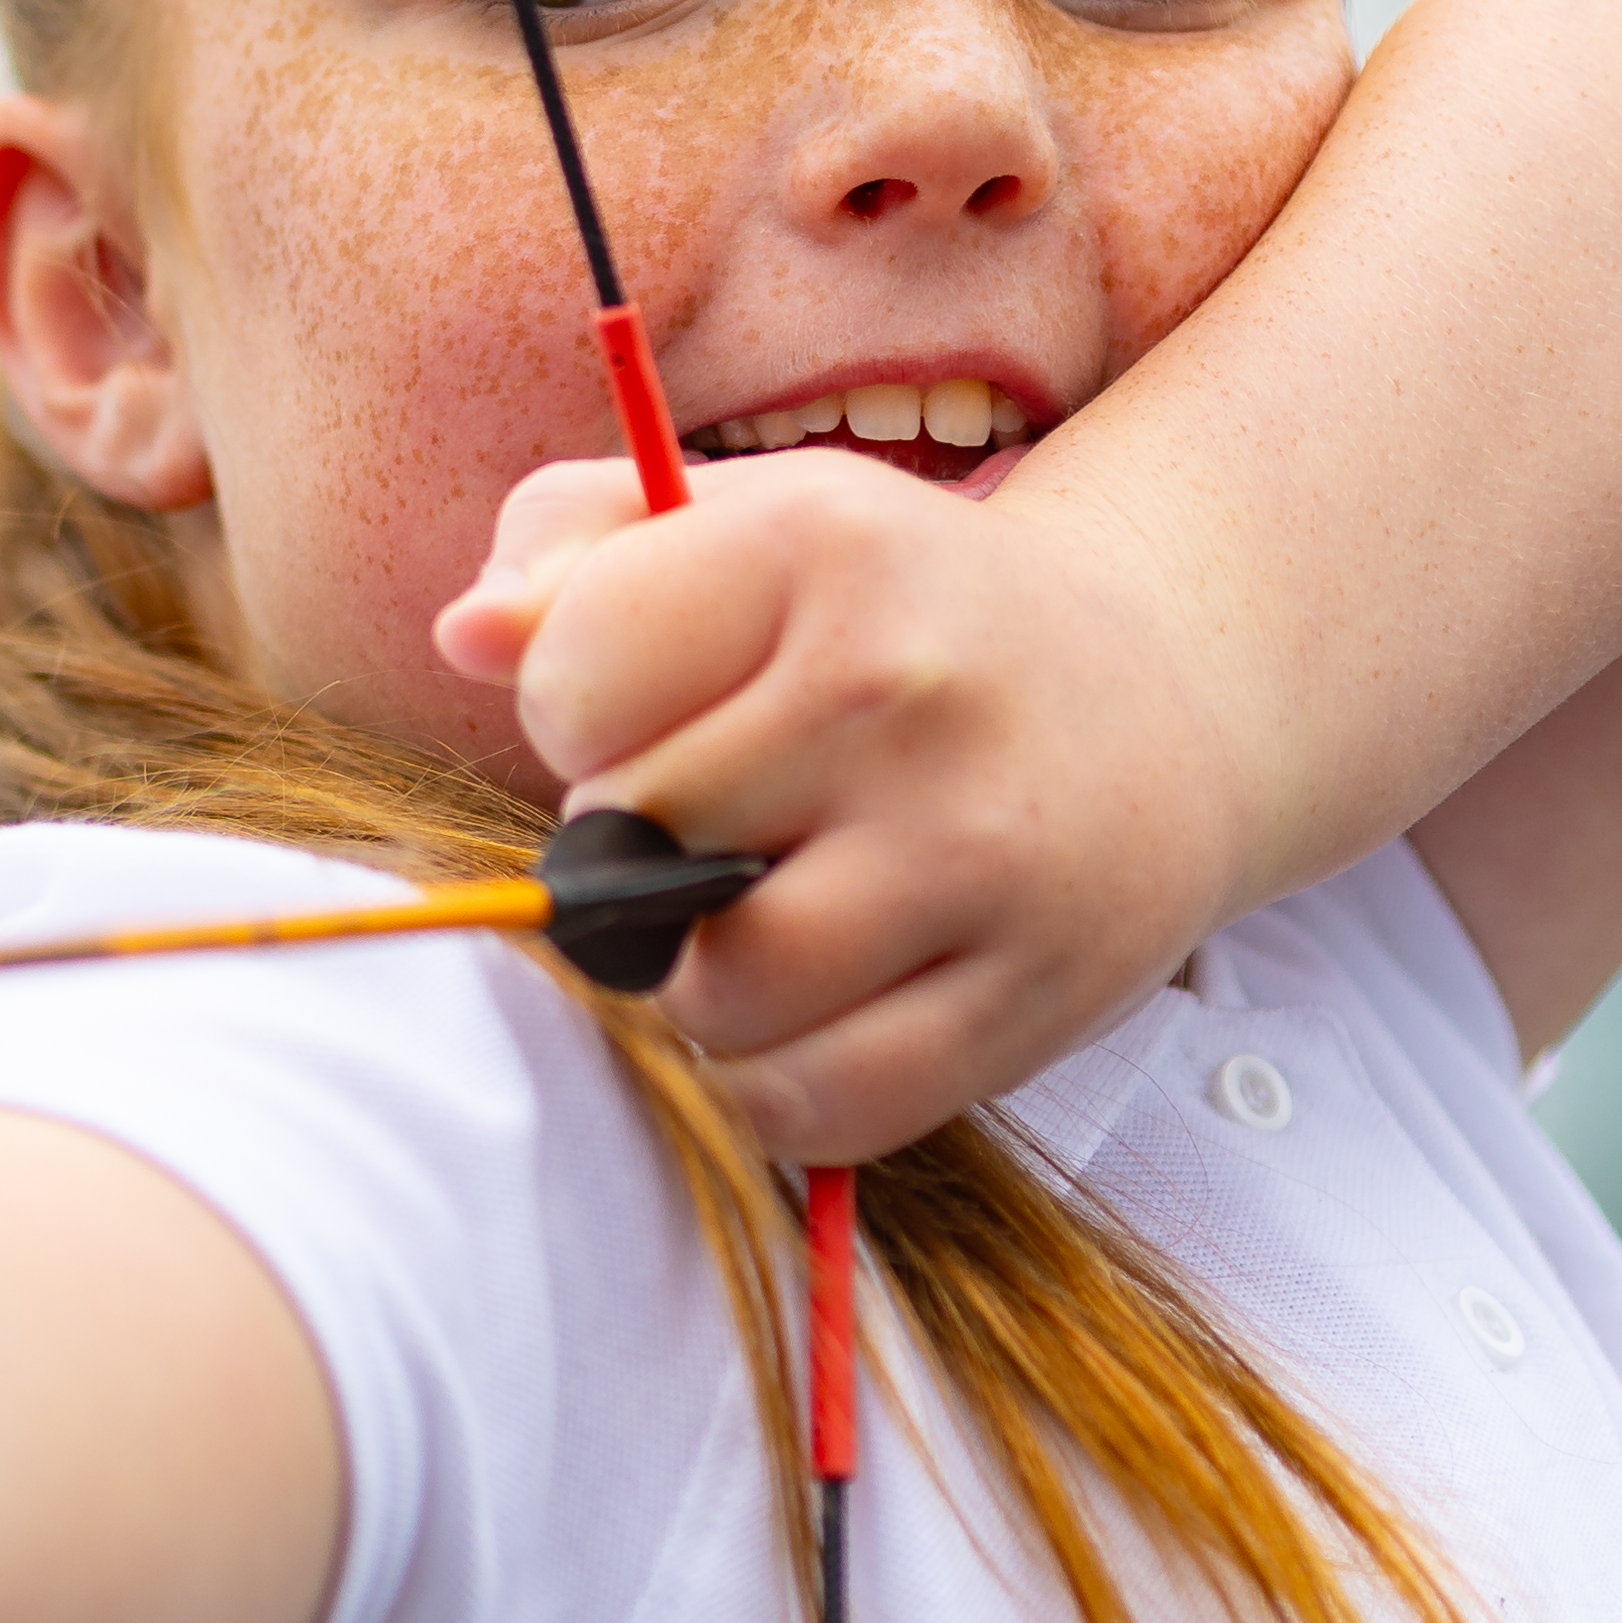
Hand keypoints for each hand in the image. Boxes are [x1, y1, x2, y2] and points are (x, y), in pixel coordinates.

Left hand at [432, 451, 1264, 1163]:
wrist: (1154, 701)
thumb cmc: (891, 609)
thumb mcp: (742, 518)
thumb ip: (571, 549)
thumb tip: (467, 635)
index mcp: (818, 544)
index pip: (572, 686)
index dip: (575, 715)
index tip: (649, 707)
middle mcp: (906, 690)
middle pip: (631, 849)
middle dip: (631, 854)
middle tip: (710, 821)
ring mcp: (978, 851)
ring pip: (719, 993)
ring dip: (697, 982)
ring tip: (753, 913)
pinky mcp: (1030, 994)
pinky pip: (822, 1104)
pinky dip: (777, 1084)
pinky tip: (808, 1007)